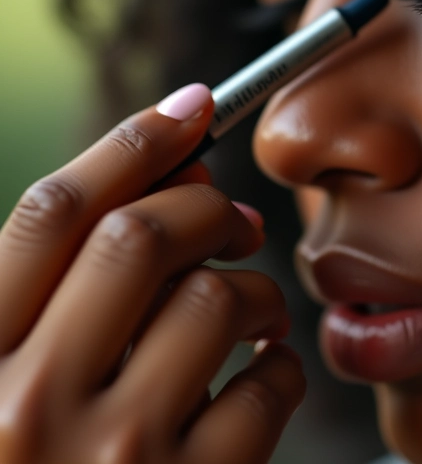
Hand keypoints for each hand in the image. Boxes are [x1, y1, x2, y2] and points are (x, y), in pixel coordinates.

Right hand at [0, 84, 304, 463]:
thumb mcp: (10, 382)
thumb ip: (65, 288)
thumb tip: (174, 180)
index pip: (50, 213)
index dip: (131, 144)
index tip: (190, 108)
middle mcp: (26, 409)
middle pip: (140, 237)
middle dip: (204, 207)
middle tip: (232, 219)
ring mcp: (110, 460)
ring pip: (217, 300)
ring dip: (252, 290)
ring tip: (247, 312)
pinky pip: (266, 387)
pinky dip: (279, 366)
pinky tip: (261, 376)